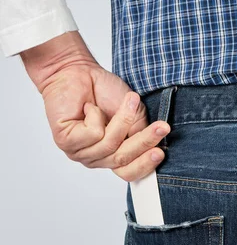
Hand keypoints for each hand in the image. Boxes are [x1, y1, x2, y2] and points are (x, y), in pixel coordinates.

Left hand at [20, 31, 170, 180]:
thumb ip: (140, 134)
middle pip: (122, 160)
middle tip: (162, 127)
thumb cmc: (104, 91)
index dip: (145, 165)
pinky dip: (96, 116)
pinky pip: (92, 135)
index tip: (161, 152)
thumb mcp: (133, 114)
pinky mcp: (66, 141)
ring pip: (109, 145)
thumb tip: (151, 148)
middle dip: (144, 142)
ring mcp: (80, 152)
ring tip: (129, 100)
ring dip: (122, 120)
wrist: (78, 71)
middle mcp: (96, 158)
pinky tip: (90, 107)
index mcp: (111, 155)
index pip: (129, 173)